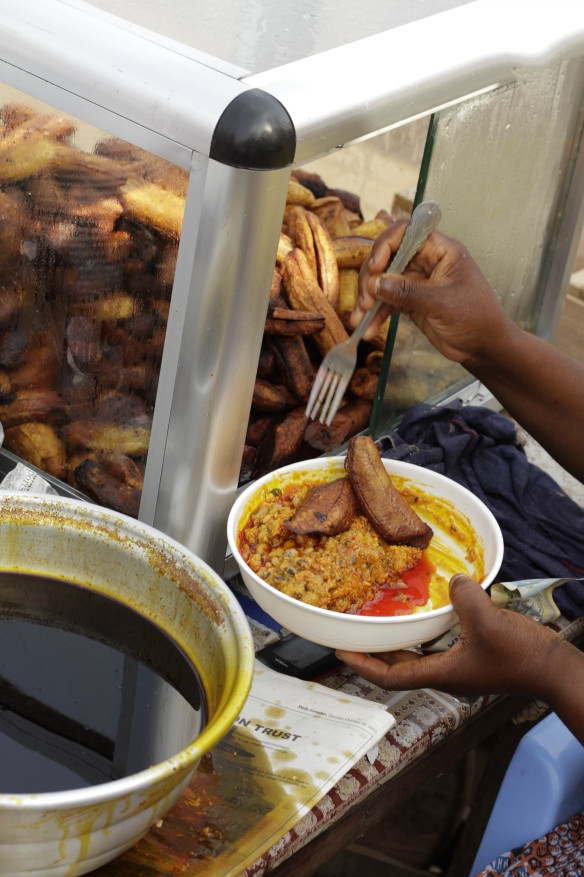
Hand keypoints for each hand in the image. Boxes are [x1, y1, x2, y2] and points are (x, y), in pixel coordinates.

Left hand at [336, 575, 565, 699]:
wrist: (554, 670)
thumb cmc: (520, 654)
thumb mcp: (486, 619)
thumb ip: (463, 596)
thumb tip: (453, 580)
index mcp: (442, 675)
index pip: (390, 678)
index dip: (363, 665)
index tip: (340, 652)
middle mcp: (446, 676)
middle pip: (400, 669)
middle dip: (375, 654)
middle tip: (355, 636)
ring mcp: (461, 669)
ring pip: (419, 659)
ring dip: (399, 646)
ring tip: (383, 625)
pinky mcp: (475, 660)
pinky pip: (438, 649)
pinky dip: (425, 637)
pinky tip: (427, 617)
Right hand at [352, 224, 514, 366]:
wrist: (484, 347)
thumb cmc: (475, 317)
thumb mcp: (442, 303)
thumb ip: (408, 292)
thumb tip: (376, 283)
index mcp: (440, 250)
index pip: (406, 232)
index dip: (386, 245)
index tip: (375, 267)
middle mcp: (426, 261)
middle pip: (388, 257)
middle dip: (372, 278)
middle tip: (364, 301)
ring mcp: (417, 282)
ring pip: (383, 281)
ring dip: (369, 299)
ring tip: (360, 319)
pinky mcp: (411, 301)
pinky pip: (387, 302)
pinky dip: (376, 315)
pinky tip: (368, 330)